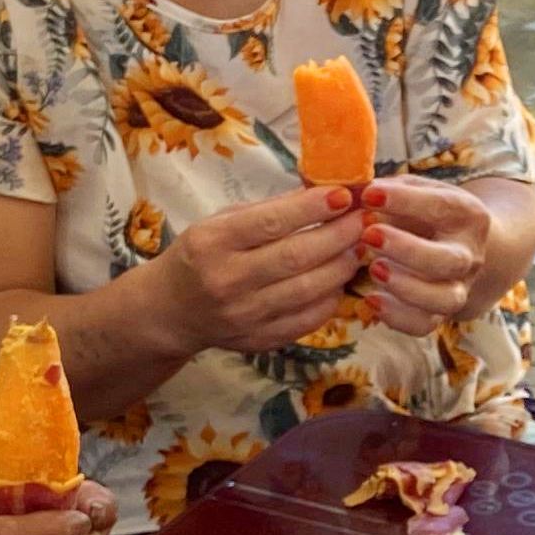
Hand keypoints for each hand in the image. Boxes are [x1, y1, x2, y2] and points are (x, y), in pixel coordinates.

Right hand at [159, 185, 365, 355]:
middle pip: (296, 257)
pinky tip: (338, 280)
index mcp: (213, 242)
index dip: (313, 208)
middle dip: (339, 236)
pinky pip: (308, 319)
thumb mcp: (222, 222)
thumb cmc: (202, 254)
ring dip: (342, 267)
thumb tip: (325, 194)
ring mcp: (244, 315)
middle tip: (363, 222)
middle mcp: (227, 280)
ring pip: (308, 290)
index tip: (345, 196)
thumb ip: (269, 210)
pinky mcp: (259, 340)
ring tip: (357, 248)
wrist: (171, 310)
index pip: (271, 222)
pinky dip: (331, 298)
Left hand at [357, 175, 494, 335]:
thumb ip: (387, 188)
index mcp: (467, 215)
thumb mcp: (413, 190)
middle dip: (407, 250)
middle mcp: (469, 254)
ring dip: (406, 287)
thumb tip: (349, 190)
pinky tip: (371, 299)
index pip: (443, 207)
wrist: (453, 244)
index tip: (369, 195)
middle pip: (449, 260)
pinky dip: (397, 316)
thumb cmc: (423, 211)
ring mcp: (459, 287)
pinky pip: (424, 324)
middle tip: (369, 236)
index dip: (406, 201)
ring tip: (373, 269)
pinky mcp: (441, 312)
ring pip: (444, 299)